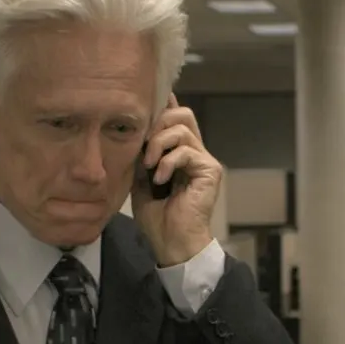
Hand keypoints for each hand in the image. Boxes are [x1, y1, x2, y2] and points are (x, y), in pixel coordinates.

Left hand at [132, 94, 221, 265]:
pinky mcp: (210, 171)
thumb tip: (134, 131)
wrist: (172, 242)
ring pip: (182, 128)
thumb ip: (141, 154)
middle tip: (143, 146)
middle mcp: (195, 152)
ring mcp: (204, 160)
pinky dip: (168, 163)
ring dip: (158, 144)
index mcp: (180, 152)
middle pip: (182, 114)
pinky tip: (159, 179)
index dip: (164, 104)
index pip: (176, 117)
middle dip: (158, 123)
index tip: (146, 101)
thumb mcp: (140, 179)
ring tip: (148, 165)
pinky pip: (187, 151)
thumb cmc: (157, 217)